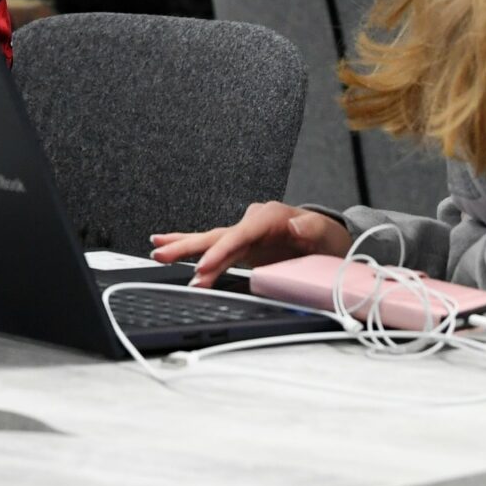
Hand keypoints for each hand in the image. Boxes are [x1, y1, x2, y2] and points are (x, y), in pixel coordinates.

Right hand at [150, 201, 352, 286]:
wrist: (329, 244)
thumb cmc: (327, 239)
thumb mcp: (327, 234)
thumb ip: (312, 228)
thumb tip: (297, 225)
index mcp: (269, 218)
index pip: (238, 235)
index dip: (219, 251)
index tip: (203, 268)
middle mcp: (252, 223)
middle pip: (215, 235)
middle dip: (188, 247)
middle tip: (162, 256)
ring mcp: (245, 235)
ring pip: (208, 240)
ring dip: (182, 248)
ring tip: (156, 252)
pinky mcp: (241, 247)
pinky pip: (211, 246)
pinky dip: (189, 247)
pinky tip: (166, 245)